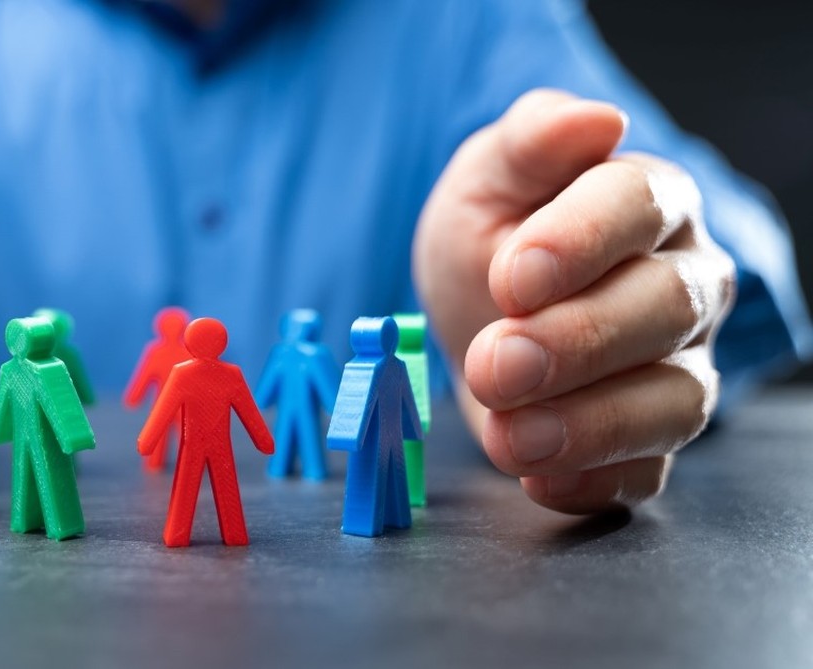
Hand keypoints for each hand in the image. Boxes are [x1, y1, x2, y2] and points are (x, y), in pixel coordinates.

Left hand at [413, 89, 735, 513]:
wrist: (483, 313)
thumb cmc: (494, 236)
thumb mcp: (486, 179)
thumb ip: (530, 142)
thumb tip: (595, 117)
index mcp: (646, 202)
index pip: (639, 206)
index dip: (580, 242)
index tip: (510, 279)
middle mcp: (681, 283)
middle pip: (664, 309)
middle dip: (576, 342)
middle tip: (494, 363)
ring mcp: (677, 366)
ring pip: (672, 401)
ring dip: (588, 426)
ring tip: (509, 436)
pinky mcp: (649, 440)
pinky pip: (646, 472)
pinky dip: (594, 481)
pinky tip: (537, 477)